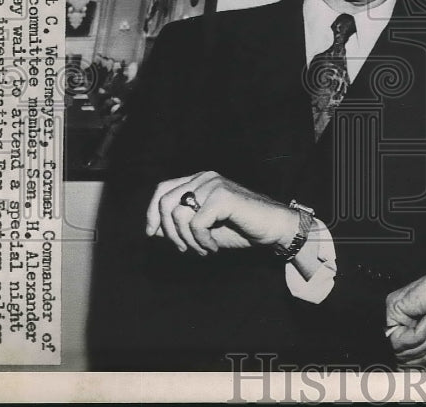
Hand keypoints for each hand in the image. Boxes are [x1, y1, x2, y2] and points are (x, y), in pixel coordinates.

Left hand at [145, 171, 299, 256]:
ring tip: (203, 249)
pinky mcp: (223, 196)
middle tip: (185, 249)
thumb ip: (180, 225)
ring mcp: (214, 184)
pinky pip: (196, 223)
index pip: (162, 189)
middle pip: (165, 202)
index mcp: (200, 180)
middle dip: (170, 232)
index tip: (152, 234)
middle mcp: (205, 178)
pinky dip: (201, 241)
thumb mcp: (204, 229)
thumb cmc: (240, 228)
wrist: (273, 228)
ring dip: (188, 240)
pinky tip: (213, 247)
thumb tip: (152, 230)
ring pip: (178, 215)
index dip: (151, 212)